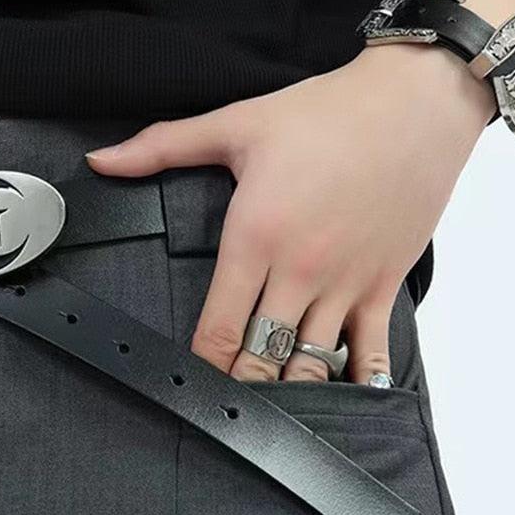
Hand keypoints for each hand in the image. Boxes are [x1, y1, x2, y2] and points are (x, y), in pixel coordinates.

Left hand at [86, 45, 494, 383]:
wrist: (414, 104)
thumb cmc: (326, 114)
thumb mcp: (235, 124)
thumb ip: (161, 147)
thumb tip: (100, 160)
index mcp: (256, 236)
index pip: (218, 328)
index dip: (198, 367)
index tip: (185, 383)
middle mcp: (301, 270)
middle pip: (262, 357)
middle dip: (239, 386)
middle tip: (222, 405)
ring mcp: (347, 283)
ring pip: (312, 364)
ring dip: (290, 391)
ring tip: (270, 410)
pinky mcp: (386, 284)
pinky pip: (371, 352)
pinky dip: (356, 381)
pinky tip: (342, 399)